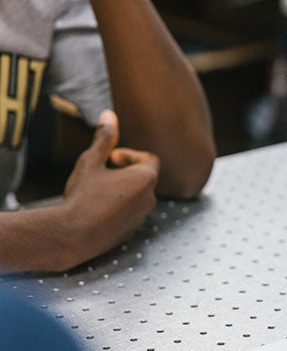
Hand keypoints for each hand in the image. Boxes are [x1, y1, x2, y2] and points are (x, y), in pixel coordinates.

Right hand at [59, 110, 158, 264]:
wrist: (73, 234)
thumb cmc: (83, 196)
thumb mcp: (91, 161)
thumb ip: (104, 139)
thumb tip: (109, 116)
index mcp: (145, 179)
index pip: (149, 158)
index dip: (129, 155)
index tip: (110, 159)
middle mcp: (150, 199)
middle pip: (144, 177)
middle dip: (125, 172)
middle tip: (102, 174)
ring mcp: (142, 217)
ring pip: (136, 196)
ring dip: (121, 190)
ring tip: (98, 192)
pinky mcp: (132, 232)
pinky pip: (129, 213)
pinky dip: (118, 208)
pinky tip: (97, 209)